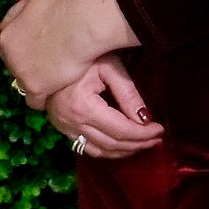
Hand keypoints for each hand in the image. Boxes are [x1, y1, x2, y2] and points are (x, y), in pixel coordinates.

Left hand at [0, 0, 130, 110]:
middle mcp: (8, 57)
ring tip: (55, 79)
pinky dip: (44, 98)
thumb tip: (9, 22)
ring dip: (36, 82)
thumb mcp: (32, 0)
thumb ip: (17, 13)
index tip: (38, 50)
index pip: (8, 48)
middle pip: (14, 66)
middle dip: (28, 65)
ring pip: (23, 85)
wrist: (79, 26)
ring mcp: (21, 74)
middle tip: (49, 63)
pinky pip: (34, 101)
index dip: (23, 49)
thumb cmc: (60, 9)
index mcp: (6, 36)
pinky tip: (56, 92)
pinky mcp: (36, 89)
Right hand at [43, 58, 161, 159]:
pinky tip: (122, 146)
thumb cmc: (82, 56)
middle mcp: (72, 123)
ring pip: (100, 151)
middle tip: (157, 139)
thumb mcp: (108, 67)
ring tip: (144, 144)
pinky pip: (88, 148)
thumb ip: (127, 93)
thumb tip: (145, 119)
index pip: (120, 129)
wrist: (48, 57)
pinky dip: (108, 151)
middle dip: (137, 144)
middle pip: (112, 144)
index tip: (160, 130)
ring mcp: (65, 129)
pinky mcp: (63, 130)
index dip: (143, 134)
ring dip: (124, 152)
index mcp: (82, 106)